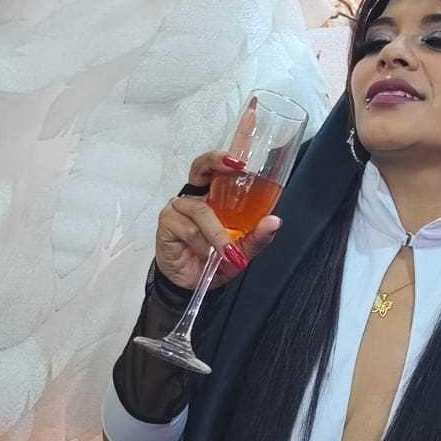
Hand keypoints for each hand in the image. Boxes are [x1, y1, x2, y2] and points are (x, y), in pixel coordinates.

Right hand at [154, 151, 279, 289]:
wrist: (194, 283)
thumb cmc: (216, 259)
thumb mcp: (243, 249)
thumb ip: (257, 235)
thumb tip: (273, 222)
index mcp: (213, 196)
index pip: (216, 167)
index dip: (224, 157)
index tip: (241, 159)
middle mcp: (195, 196)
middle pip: (200, 167)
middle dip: (216, 161)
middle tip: (237, 166)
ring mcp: (178, 207)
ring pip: (202, 211)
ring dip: (218, 235)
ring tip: (228, 254)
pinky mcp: (167, 222)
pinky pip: (190, 229)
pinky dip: (203, 245)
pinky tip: (207, 256)